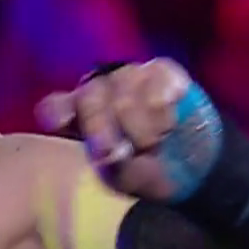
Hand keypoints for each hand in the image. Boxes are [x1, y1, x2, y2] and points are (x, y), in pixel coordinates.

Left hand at [35, 58, 206, 202]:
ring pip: (124, 92)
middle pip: (89, 98)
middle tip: (128, 151)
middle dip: (104, 128)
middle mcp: (99, 89)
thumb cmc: (147, 171)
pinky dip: (163, 110)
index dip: (57, 112)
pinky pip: (156, 83)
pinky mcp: (161, 71)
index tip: (59, 123)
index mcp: (78, 115)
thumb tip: (112, 156)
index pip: (55, 107)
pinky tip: (169, 124)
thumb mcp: (128, 177)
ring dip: (142, 126)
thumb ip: (115, 166)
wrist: (193, 167)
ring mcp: (129, 76)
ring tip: (154, 143)